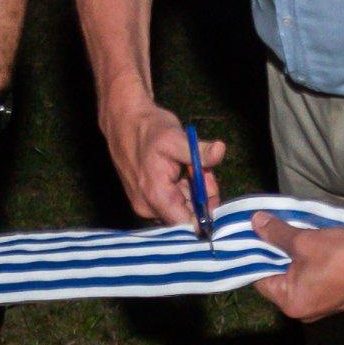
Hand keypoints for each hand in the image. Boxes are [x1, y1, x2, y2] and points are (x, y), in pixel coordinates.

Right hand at [103, 100, 217, 228]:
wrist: (123, 120)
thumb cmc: (148, 128)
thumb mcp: (176, 137)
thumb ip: (199, 152)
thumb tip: (220, 150)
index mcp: (155, 196)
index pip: (186, 224)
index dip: (205, 215)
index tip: (214, 195)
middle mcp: (148, 207)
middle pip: (185, 217)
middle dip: (202, 198)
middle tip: (206, 173)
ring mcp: (145, 204)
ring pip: (180, 208)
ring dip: (193, 192)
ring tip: (195, 167)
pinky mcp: (145, 198)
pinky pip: (171, 202)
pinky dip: (183, 189)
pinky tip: (185, 171)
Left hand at [253, 220, 343, 324]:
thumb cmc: (342, 254)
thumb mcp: (303, 240)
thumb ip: (276, 233)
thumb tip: (254, 222)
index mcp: (291, 303)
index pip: (260, 279)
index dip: (258, 255)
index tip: (259, 235)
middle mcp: (304, 312)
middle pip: (280, 281)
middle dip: (278, 256)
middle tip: (278, 232)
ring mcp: (323, 309)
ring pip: (299, 280)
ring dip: (297, 260)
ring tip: (299, 236)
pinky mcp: (339, 300)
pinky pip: (316, 282)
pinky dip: (313, 266)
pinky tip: (319, 248)